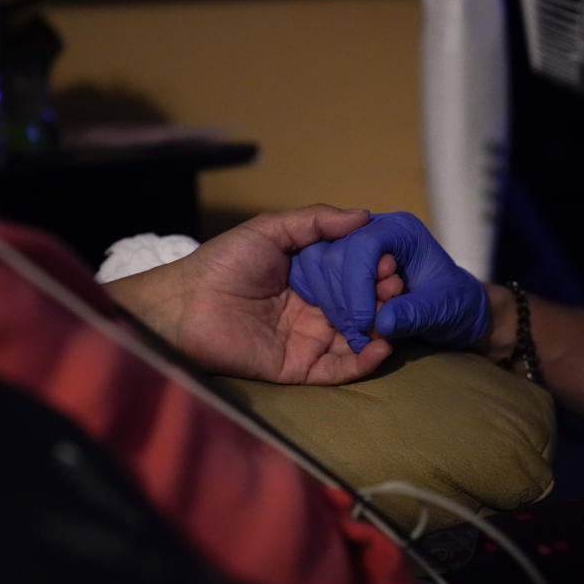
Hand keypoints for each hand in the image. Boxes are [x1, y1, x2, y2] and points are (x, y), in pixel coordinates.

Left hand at [103, 205, 396, 383]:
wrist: (184, 307)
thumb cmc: (223, 263)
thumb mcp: (271, 229)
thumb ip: (317, 220)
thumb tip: (364, 215)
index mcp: (308, 274)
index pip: (354, 273)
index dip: (374, 268)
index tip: (392, 261)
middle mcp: (313, 306)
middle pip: (361, 305)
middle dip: (384, 297)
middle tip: (398, 288)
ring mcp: (308, 338)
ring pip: (357, 338)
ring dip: (381, 329)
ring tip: (397, 317)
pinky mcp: (300, 367)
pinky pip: (340, 368)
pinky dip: (365, 361)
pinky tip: (382, 346)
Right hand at [289, 212, 488, 352]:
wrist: (452, 309)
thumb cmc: (454, 302)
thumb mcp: (443, 309)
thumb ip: (416, 313)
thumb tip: (383, 323)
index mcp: (400, 230)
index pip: (363, 246)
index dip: (358, 285)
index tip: (366, 323)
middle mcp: (371, 232)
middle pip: (334, 255)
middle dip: (344, 300)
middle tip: (361, 334)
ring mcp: (352, 248)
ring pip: (317, 267)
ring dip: (333, 305)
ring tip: (360, 333)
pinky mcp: (341, 268)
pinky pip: (315, 281)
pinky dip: (327, 307)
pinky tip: (347, 329)